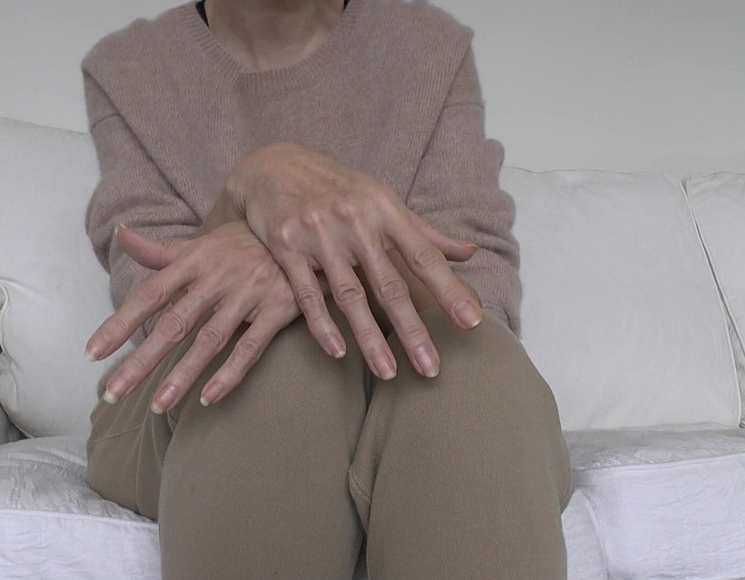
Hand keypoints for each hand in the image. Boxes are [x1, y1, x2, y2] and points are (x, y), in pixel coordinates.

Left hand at [86, 222, 300, 410]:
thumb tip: (121, 235)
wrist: (301, 233)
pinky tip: (208, 399)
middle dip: (142, 360)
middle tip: (113, 392)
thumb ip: (159, 250)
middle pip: (174, 323)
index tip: (93, 353)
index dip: (120, 323)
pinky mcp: (278, 309)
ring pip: (210, 340)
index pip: (149, 295)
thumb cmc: (243, 244)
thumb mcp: (201, 243)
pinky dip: (230, 374)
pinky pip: (251, 347)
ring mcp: (248, 294)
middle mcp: (217, 278)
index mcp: (193, 261)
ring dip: (183, 375)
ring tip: (158, 405)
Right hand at [228, 142, 481, 380]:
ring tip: (389, 374)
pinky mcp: (286, 245)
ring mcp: (319, 233)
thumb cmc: (338, 187)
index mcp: (385, 208)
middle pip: (389, 284)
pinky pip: (308, 293)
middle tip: (432, 368)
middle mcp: (355, 220)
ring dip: (370, 339)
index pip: (425, 256)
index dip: (449, 289)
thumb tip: (469, 253)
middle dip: (412, 330)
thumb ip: (424, 232)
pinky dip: (323, 325)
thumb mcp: (382, 200)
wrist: (273, 165)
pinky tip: (339, 352)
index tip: (472, 321)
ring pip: (350, 296)